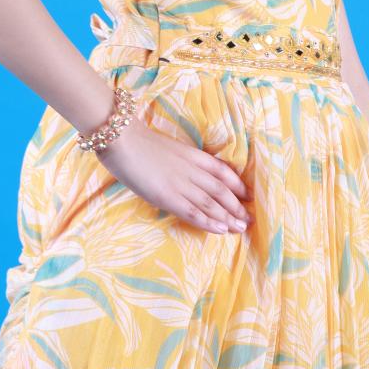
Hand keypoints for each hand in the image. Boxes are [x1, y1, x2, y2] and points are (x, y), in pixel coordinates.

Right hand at [97, 113, 253, 236]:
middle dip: (236, 206)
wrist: (121, 138)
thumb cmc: (137, 141)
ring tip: (239, 228)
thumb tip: (186, 174)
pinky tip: (220, 230)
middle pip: (221, 190)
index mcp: (193, 155)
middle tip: (248, 219)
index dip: (237, 185)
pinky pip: (193, 211)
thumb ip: (180, 161)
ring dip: (227, 217)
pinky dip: (208, 222)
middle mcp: (192, 170)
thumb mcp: (168, 148)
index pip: (222, 171)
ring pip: (211, 203)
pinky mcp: (167, 196)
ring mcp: (181, 184)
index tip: (247, 196)